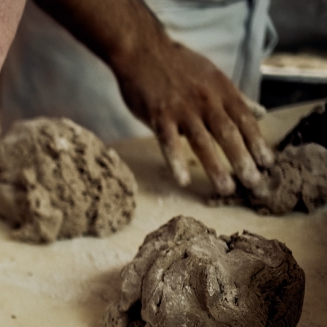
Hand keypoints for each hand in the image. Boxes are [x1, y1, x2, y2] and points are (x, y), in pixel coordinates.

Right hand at [113, 37, 273, 194]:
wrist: (144, 51)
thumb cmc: (178, 65)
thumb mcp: (213, 76)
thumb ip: (235, 98)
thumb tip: (260, 113)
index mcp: (222, 91)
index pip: (246, 121)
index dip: (258, 143)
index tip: (268, 164)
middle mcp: (206, 101)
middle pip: (229, 134)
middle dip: (243, 160)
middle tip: (254, 184)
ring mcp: (182, 110)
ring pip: (203, 142)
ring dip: (216, 167)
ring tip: (226, 189)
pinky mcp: (159, 116)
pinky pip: (168, 143)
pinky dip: (176, 161)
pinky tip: (182, 180)